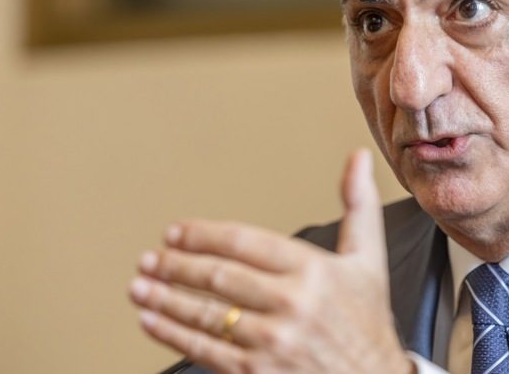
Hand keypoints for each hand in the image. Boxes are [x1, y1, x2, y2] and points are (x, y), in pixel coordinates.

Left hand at [130, 149, 412, 373]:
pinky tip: (152, 322)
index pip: (243, 242)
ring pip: (205, 314)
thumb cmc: (367, 322)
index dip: (201, 235)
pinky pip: (205, 350)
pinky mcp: (258, 373)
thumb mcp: (369, 261)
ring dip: (164, 299)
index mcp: (314, 270)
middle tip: (149, 259)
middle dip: (175, 266)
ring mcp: (274, 341)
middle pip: (218, 277)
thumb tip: (357, 157)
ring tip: (139, 288)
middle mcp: (292, 304)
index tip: (174, 233)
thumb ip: (359, 207)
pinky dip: (172, 334)